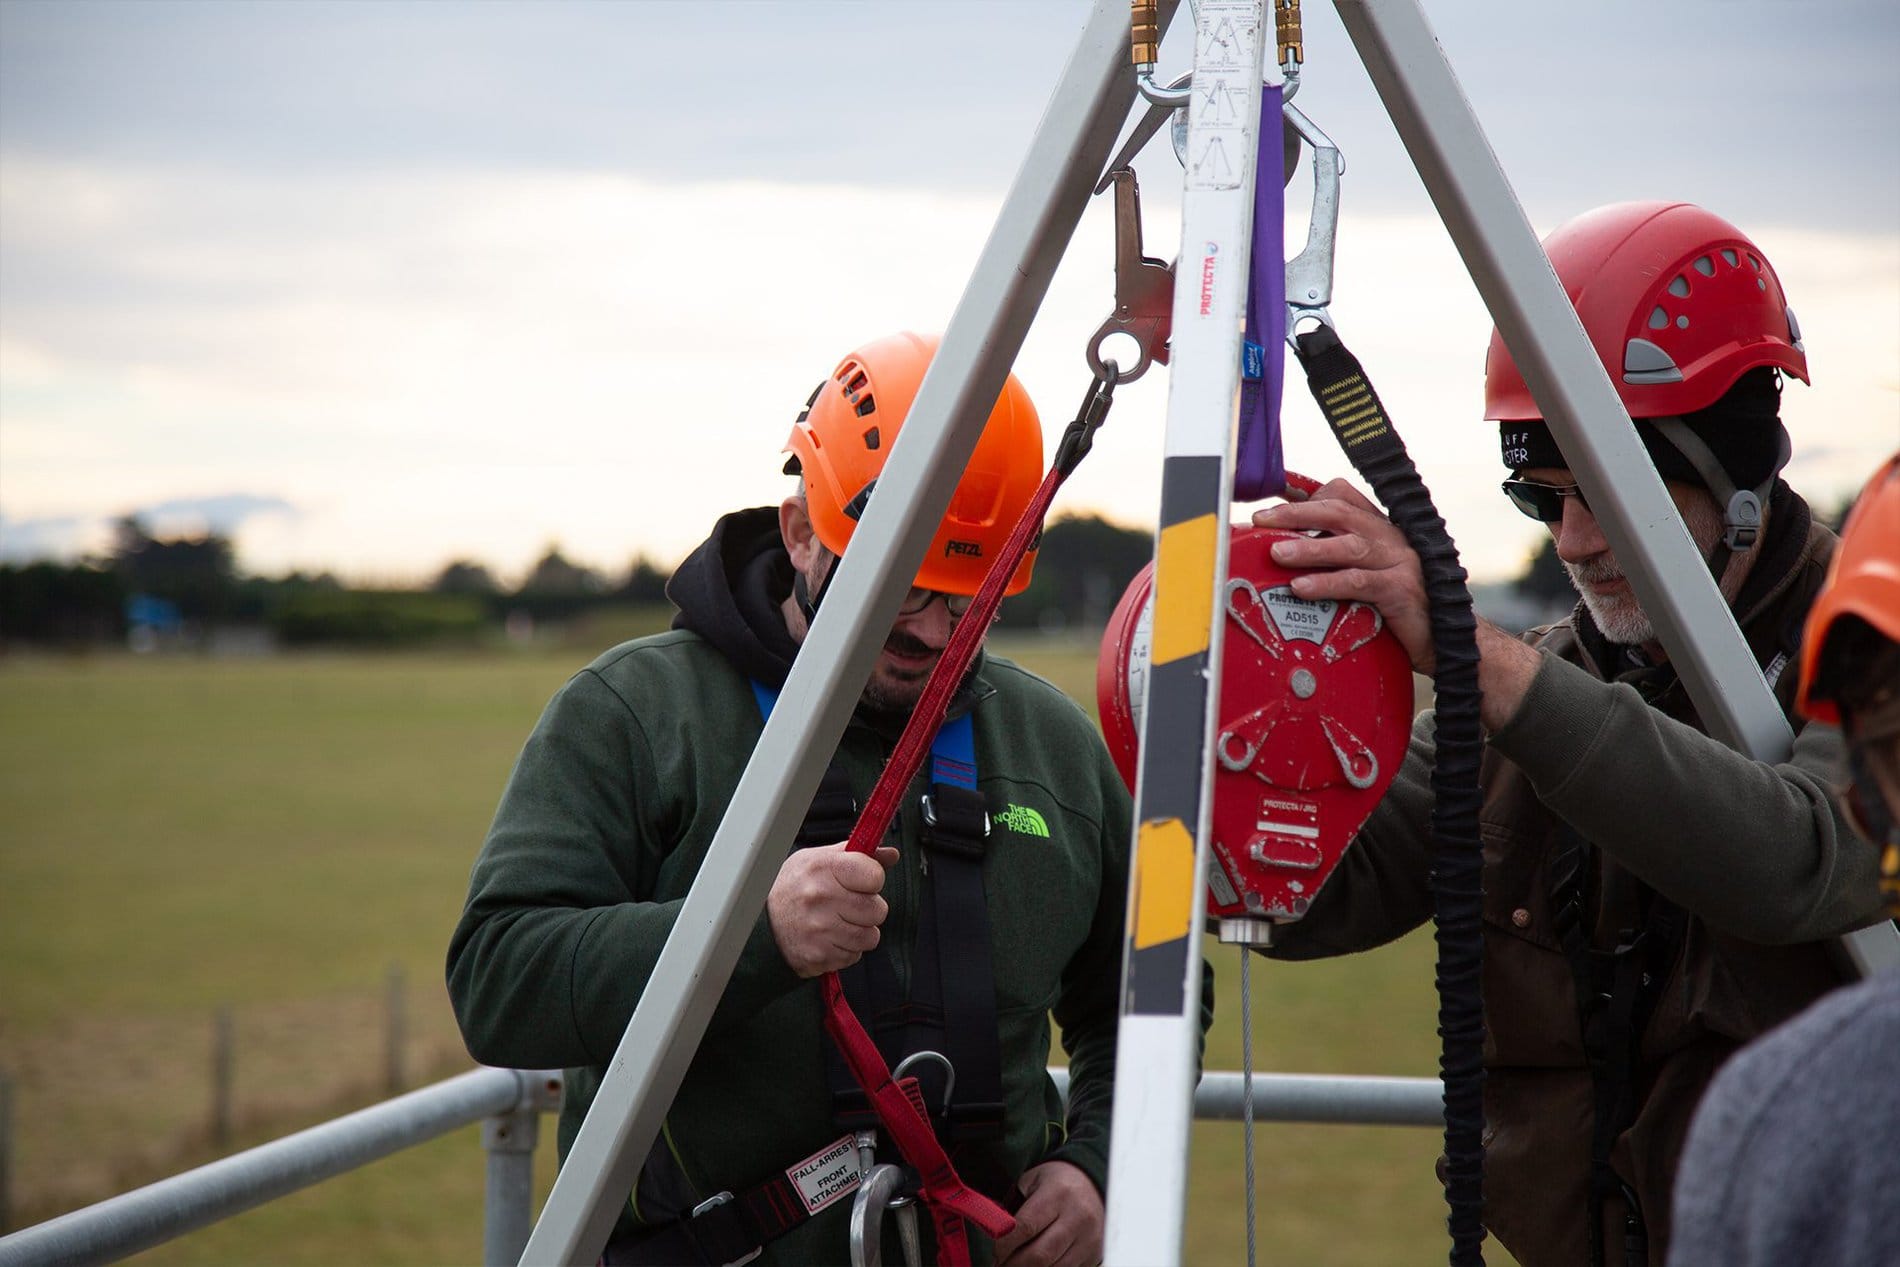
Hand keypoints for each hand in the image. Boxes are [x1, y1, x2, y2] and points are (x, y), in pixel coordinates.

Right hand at [766, 842, 897, 977]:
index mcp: (823, 867)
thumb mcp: (821, 859)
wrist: (760, 920)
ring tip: (838, 922)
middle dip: (868, 909)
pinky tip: (828, 938)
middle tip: (848, 905)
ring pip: (870, 937)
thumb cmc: (794, 886)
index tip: (860, 882)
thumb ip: (859, 855)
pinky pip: (853, 956)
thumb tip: (891, 855)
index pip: (875, 876)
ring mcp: (819, 930)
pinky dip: (845, 950)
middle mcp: (820, 897)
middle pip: (878, 910)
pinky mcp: (817, 956)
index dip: (872, 880)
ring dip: (859, 932)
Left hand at [994, 1160, 1102, 1266]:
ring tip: (1014, 1266)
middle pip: (1040, 1255)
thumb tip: (995, 1237)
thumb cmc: (1056, 1183)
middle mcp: (1077, 1217)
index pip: (1025, 1227)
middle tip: (1000, 1265)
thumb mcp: (1031, 1182)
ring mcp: (1089, 1238)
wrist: (1093, 1183)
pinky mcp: (1094, 1254)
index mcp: (1058, 1194)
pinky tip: (1035, 1266)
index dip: (1005, 1245)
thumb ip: (1014, 1207)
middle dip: (1014, 1265)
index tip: (995, 1253)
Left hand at [1253, 480, 1434, 672]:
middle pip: (1340, 512)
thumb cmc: (1397, 611)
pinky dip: (1327, 584)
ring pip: (1349, 545)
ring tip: (1276, 553)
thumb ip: (1335, 561)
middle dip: (1296, 513)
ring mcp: (1399, 561)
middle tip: (1262, 519)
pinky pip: (1359, 582)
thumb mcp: (1364, 578)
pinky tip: (1302, 588)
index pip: (1342, 495)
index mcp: (1379, 529)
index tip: (1270, 501)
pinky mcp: (1401, 590)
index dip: (1304, 495)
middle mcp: (1390, 538)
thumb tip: (1282, 554)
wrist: (1448, 640)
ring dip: (1308, 548)